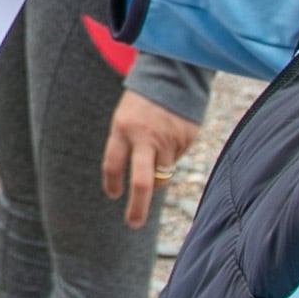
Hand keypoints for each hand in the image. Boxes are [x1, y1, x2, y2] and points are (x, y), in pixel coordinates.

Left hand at [103, 89, 201, 228]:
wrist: (172, 74)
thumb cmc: (141, 103)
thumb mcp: (124, 119)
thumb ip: (126, 148)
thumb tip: (139, 186)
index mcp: (123, 129)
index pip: (112, 165)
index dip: (112, 184)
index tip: (113, 194)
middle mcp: (146, 137)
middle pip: (142, 182)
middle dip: (137, 208)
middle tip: (133, 224)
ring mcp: (169, 140)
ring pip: (162, 176)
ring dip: (156, 177)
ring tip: (155, 154)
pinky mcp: (186, 139)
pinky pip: (176, 159)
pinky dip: (171, 155)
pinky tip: (170, 135)